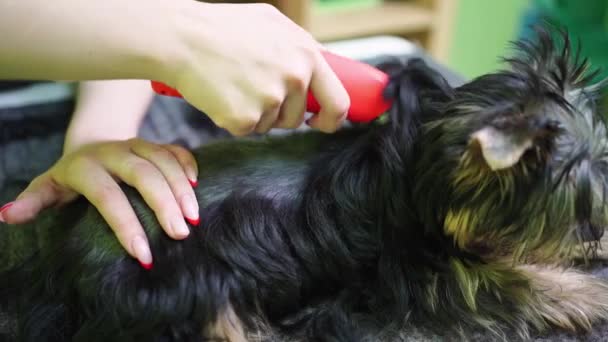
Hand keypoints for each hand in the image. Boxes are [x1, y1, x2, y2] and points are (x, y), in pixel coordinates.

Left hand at [0, 139, 198, 268]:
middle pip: (143, 174)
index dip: (126, 226)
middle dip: (164, 204)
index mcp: (85, 166)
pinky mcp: (156, 142)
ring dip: (182, 188)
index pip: (108, 197)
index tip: (143, 255)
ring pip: (164, 160)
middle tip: (181, 233)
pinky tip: (198, 186)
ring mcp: (137, 143)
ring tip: (194, 217)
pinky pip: (177, 150)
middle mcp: (113, 151)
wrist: (93, 142)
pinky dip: (189, 165)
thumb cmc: (71, 176)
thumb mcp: (49, 187)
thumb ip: (33, 201)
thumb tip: (7, 217)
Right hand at [159, 2, 350, 135]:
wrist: (181, 38)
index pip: (339, 100)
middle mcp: (294, 78)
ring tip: (234, 85)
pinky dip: (233, 119)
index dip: (332, 118)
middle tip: (260, 100)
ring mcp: (270, 100)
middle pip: (298, 118)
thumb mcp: (272, 23)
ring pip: (270, 124)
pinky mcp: (245, 119)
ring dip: (256, 114)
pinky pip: (246, 130)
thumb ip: (301, 46)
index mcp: (306, 54)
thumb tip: (326, 62)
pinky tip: (221, 95)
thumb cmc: (222, 28)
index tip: (320, 121)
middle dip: (285, 117)